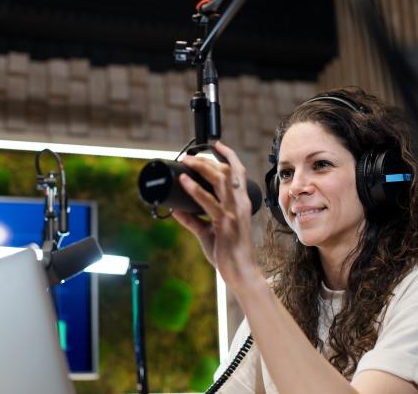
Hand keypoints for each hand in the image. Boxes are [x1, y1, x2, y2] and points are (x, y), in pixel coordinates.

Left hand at [171, 141, 261, 290]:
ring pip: (219, 180)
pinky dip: (195, 189)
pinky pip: (208, 202)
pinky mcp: (225, 223)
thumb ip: (193, 220)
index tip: (214, 145)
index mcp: (242, 202)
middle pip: (227, 171)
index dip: (227, 155)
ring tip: (186, 162)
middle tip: (189, 156)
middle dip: (207, 159)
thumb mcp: (208, 232)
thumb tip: (175, 209)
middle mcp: (241, 203)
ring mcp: (234, 212)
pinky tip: (184, 182)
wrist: (240, 272)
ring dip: (201, 168)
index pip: (238, 171)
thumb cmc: (228, 252)